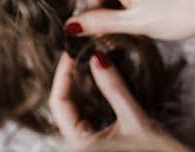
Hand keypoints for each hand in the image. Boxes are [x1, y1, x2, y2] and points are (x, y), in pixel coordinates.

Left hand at [50, 53, 186, 150]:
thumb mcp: (136, 120)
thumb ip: (115, 89)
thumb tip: (97, 58)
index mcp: (81, 145)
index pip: (58, 102)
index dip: (63, 74)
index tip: (72, 52)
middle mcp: (81, 146)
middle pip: (66, 104)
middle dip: (73, 76)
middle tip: (82, 51)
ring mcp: (92, 144)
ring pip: (78, 108)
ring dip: (83, 85)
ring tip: (91, 60)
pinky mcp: (103, 142)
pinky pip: (90, 114)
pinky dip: (94, 96)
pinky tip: (102, 81)